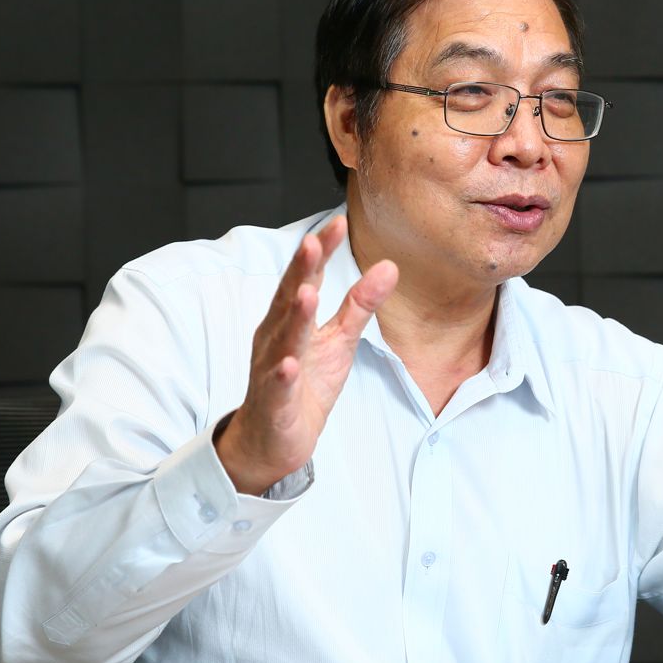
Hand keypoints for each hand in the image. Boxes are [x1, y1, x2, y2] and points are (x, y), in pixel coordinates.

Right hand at [215, 216, 397, 494]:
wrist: (275, 440)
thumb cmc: (305, 384)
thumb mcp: (340, 341)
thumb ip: (360, 304)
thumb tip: (390, 266)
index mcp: (292, 318)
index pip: (307, 277)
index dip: (320, 251)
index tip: (338, 222)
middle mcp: (277, 337)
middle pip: (289, 299)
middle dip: (301, 271)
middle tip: (313, 243)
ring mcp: (273, 368)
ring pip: (283, 339)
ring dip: (294, 317)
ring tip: (307, 293)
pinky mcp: (275, 402)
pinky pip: (278, 386)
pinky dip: (284, 374)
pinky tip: (290, 364)